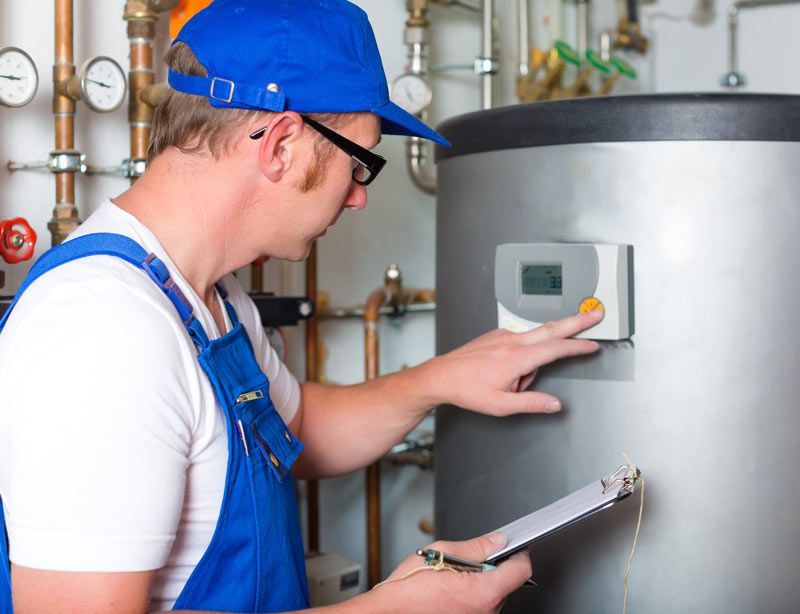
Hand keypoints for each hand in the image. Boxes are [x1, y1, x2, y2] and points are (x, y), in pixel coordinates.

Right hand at [370, 533, 530, 613]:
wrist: (390, 613)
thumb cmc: (408, 589)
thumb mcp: (441, 553)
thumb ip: (475, 546)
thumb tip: (496, 540)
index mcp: (483, 592)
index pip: (520, 570)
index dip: (518, 553)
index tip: (512, 547)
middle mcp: (486, 612)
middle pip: (506, 584)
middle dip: (492, 568)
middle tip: (467, 561)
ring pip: (492, 596)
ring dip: (480, 584)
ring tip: (452, 578)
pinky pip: (480, 607)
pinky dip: (471, 597)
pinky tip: (450, 592)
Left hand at [424, 311, 602, 414]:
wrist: (441, 376)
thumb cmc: (467, 389)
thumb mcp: (501, 405)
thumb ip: (532, 403)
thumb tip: (554, 404)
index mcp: (516, 358)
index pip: (555, 348)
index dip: (578, 346)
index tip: (593, 344)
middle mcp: (511, 341)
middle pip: (552, 328)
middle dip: (577, 321)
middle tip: (595, 314)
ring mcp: (502, 335)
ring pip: (532, 343)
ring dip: (533, 361)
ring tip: (509, 383)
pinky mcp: (495, 335)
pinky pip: (518, 344)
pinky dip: (520, 358)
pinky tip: (503, 373)